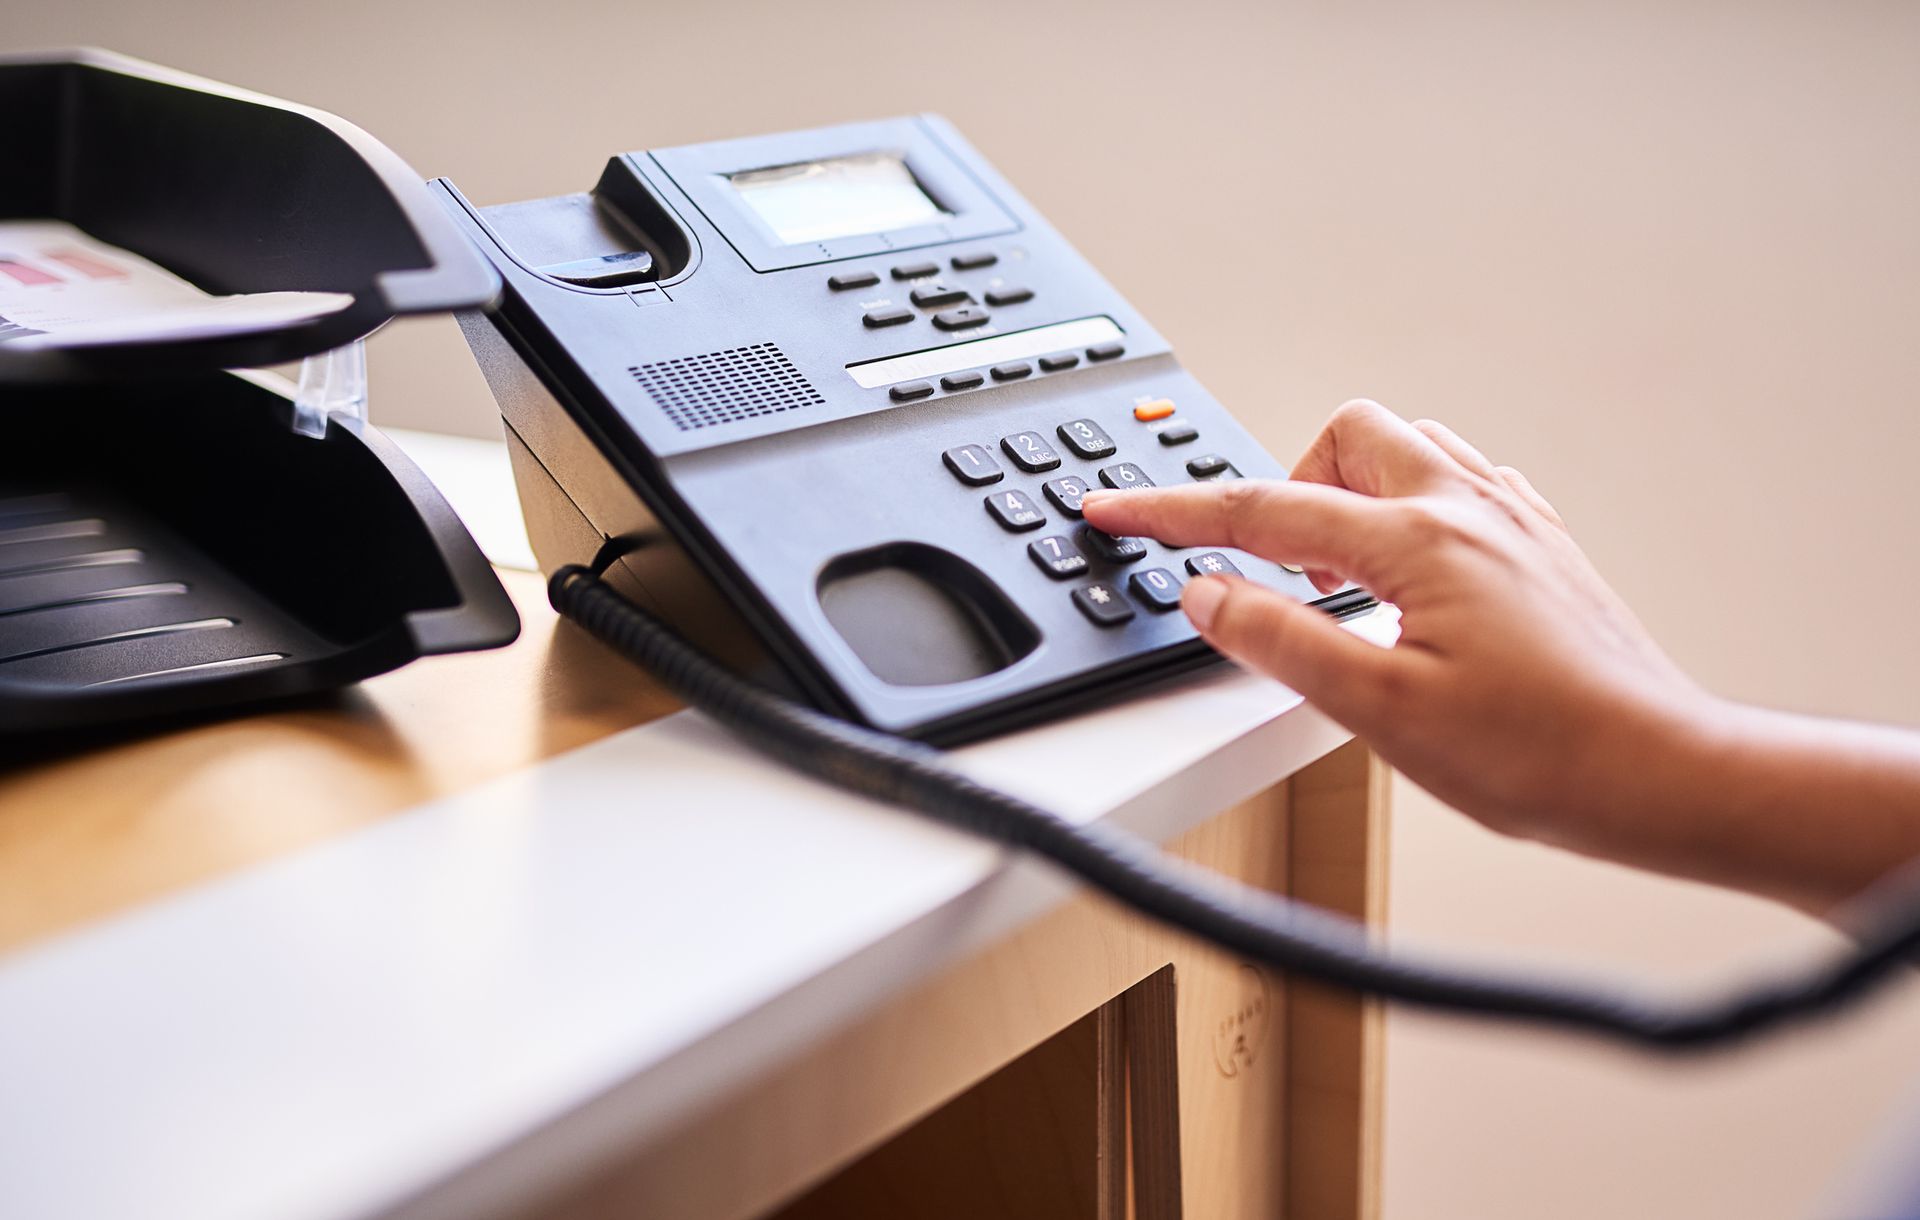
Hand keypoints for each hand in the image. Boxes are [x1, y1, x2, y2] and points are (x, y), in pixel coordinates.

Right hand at [1080, 400, 1719, 846]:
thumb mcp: (1379, 711)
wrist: (1659, 774)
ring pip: (1408, 450)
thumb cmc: (1537, 755)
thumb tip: (1209, 595)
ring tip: (1333, 576)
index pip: (1263, 510)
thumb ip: (1280, 642)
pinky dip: (1408, 509)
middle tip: (1267, 563)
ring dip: (1350, 491)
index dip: (1174, 511)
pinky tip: (1408, 575)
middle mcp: (1468, 510)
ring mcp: (1513, 523)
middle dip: (1286, 483)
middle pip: (1345, 438)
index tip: (1118, 506)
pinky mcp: (1543, 549)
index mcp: (1416, 541)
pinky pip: (1460, 484)